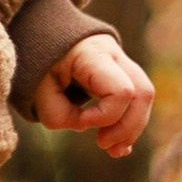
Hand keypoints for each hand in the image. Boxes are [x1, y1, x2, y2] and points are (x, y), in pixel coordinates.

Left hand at [34, 27, 154, 157]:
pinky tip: (119, 144)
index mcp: (93, 54)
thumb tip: (85, 125)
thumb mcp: (38, 88)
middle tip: (103, 145)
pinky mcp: (120, 72)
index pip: (122, 91)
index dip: (105, 116)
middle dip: (129, 127)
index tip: (81, 120)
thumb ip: (59, 114)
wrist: (41, 31)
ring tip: (113, 150)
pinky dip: (129, 122)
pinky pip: (136, 98)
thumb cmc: (37, 58)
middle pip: (143, 93)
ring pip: (144, 96)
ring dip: (132, 128)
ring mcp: (121, 62)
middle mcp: (114, 55)